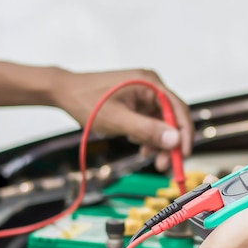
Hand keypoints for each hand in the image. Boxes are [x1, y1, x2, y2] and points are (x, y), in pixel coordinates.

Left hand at [50, 68, 191, 170]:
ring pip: (162, 123)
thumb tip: (175, 140)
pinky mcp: (137, 102)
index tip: (182, 155)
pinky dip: (147, 136)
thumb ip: (147, 130)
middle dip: (169, 142)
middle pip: (172, 118)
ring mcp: (144, 94)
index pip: (178, 110)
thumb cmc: (86, 100)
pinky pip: (151, 122)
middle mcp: (152, 86)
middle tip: (163, 164)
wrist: (63, 91)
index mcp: (150, 83)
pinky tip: (137, 143)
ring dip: (157, 141)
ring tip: (146, 155)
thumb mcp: (118, 119)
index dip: (184, 134)